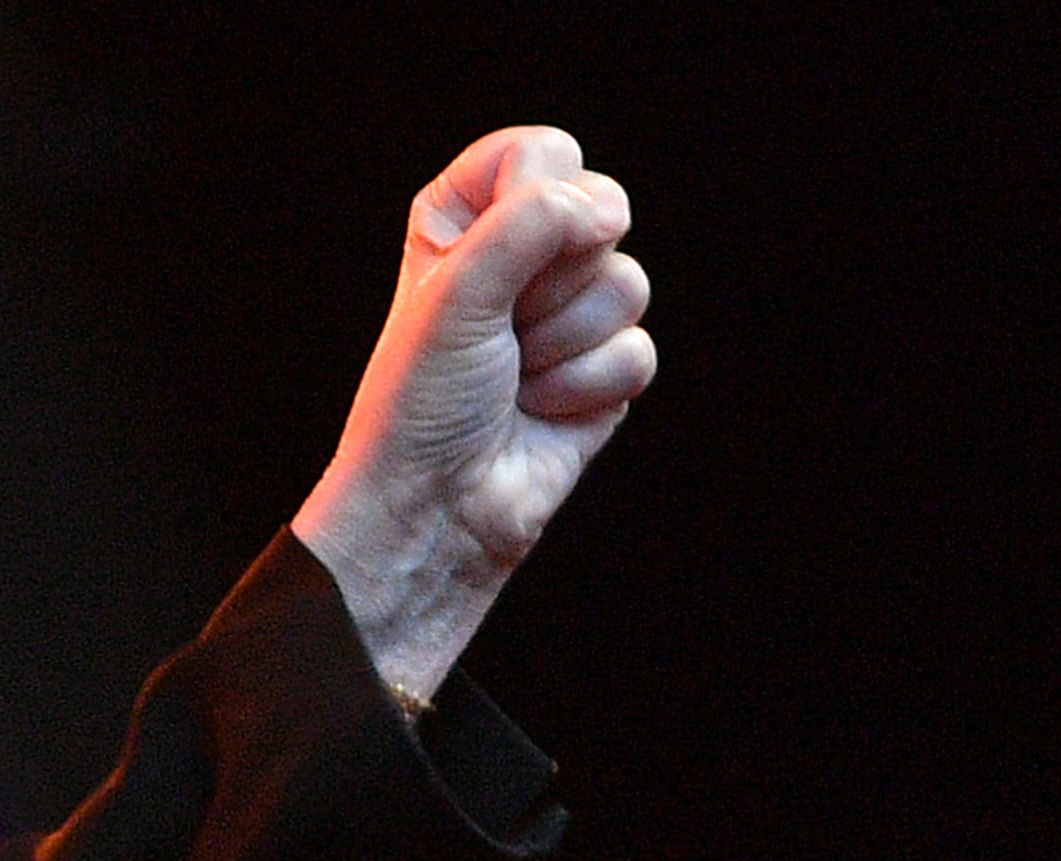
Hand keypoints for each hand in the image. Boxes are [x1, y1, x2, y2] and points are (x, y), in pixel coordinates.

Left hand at [294, 126, 658, 703]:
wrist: (432, 509)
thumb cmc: (420, 404)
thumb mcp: (456, 292)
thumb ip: (530, 221)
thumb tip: (608, 209)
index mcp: (464, 221)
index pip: (540, 152)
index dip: (534, 197)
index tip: (491, 258)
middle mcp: (520, 258)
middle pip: (601, 209)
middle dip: (552, 282)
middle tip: (499, 334)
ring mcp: (567, 313)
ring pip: (627, 282)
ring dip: (564, 343)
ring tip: (513, 380)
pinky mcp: (604, 369)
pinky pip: (639, 349)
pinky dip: (587, 388)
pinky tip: (541, 413)